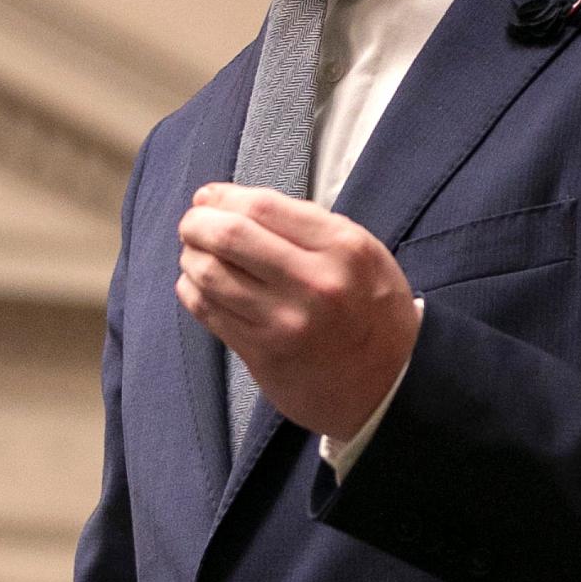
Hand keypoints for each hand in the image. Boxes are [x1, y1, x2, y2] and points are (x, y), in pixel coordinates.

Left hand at [176, 184, 416, 438]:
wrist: (389, 384)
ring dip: (191, 258)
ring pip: (210, 275)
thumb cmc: (373, 310)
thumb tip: (237, 204)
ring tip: (194, 255)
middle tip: (192, 224)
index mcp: (343, 248)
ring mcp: (285, 323)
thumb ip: (308, 226)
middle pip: (229, 236)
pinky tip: (198, 285)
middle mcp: (314, 283)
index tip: (208, 199)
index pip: (263, 206)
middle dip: (197, 224)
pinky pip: (209, 312)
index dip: (224, 197)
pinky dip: (192, 291)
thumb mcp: (362, 253)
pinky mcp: (264, 354)